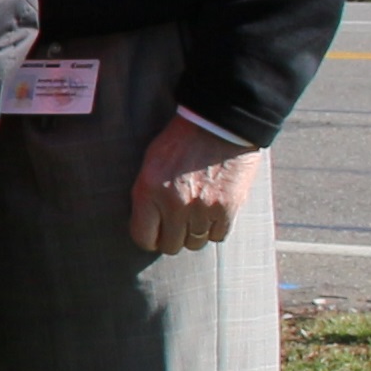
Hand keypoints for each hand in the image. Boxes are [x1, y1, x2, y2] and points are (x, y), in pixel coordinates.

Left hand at [127, 115, 263, 255]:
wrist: (218, 125)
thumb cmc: (181, 142)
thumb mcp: (151, 164)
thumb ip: (147, 196)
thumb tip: (149, 227)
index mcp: (148, 190)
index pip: (143, 237)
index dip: (150, 238)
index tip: (156, 233)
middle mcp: (173, 203)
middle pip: (171, 245)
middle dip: (173, 236)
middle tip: (179, 222)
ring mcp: (201, 207)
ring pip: (195, 243)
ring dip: (195, 232)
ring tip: (197, 213)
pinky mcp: (227, 208)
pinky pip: (218, 236)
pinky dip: (216, 228)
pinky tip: (214, 211)